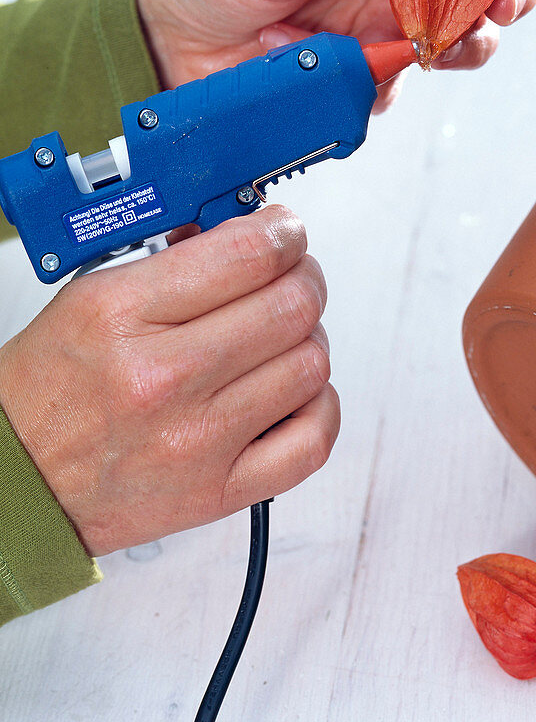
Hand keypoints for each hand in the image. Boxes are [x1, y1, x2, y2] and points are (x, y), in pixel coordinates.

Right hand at [0, 206, 337, 555]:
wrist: (18, 484)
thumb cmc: (50, 394)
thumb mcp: (91, 302)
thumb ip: (174, 265)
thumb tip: (246, 233)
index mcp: (121, 317)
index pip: (246, 255)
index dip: (284, 232)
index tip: (287, 231)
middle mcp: (163, 378)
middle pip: (291, 306)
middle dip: (303, 279)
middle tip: (293, 279)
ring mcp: (197, 439)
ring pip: (310, 365)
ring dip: (308, 340)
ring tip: (283, 338)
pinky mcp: (220, 490)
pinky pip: (313, 440)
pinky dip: (320, 407)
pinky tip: (294, 393)